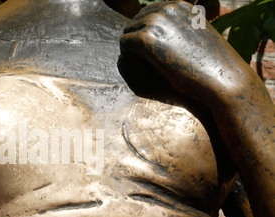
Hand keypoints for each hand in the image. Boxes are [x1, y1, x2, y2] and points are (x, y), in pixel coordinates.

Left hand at [118, 1, 255, 111]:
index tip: (148, 51)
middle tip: (143, 60)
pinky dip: (128, 55)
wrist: (221, 80)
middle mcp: (167, 8)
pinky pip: (124, 43)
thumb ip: (180, 29)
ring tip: (143, 65)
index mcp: (180, 6)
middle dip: (136, 39)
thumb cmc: (212, 66)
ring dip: (131, 48)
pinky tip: (139, 68)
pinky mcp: (145, 38)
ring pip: (128, 31)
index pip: (149, 12)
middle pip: (136, 20)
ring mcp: (155, 21)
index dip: (145, 31)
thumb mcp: (198, 37)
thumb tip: (163, 32)